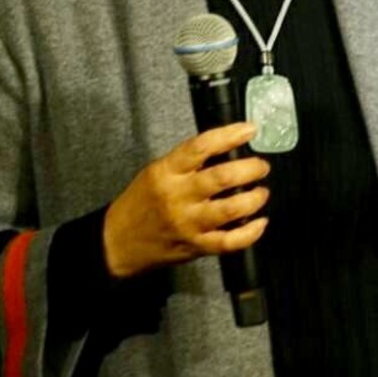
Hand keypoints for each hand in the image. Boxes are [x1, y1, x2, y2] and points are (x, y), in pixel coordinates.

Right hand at [101, 124, 269, 278]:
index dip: (230, 135)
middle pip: (223, 178)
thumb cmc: (140, 202)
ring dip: (255, 198)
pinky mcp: (195, 246)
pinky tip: (259, 222)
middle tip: (261, 166)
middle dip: (251, 169)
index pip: (201, 147)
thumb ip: (187, 161)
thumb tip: (228, 146)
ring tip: (261, 192)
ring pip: (231, 209)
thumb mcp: (156, 171)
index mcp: (166, 172)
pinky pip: (229, 242)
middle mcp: (177, 197)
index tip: (250, 130)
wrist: (116, 243)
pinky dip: (251, 232)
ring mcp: (188, 224)